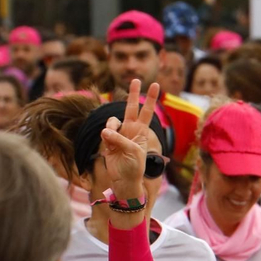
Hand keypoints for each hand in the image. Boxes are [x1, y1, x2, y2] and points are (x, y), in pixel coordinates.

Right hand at [97, 79, 160, 218]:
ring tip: (111, 139)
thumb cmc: (134, 168)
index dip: (150, 98)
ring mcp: (119, 134)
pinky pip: (105, 132)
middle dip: (133, 94)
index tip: (155, 84)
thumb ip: (119, 139)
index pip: (147, 111)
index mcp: (142, 132)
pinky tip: (109, 147)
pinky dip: (106, 138)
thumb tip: (104, 131)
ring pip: (112, 121)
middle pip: (131, 107)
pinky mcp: (108, 141)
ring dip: (111, 127)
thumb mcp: (132, 152)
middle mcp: (131, 130)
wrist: (124, 181)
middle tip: (135, 79)